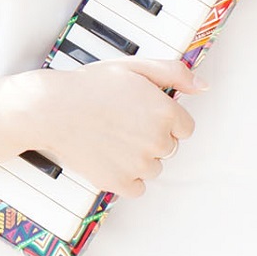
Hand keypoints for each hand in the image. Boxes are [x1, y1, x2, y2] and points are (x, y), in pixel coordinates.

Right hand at [21, 58, 202, 197]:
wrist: (53, 109)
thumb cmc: (91, 85)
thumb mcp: (136, 67)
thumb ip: (175, 74)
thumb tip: (204, 86)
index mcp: (165, 112)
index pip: (185, 127)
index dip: (164, 118)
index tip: (143, 112)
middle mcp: (157, 140)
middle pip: (169, 147)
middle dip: (152, 136)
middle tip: (123, 121)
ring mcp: (139, 165)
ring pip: (154, 168)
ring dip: (140, 158)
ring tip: (113, 138)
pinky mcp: (119, 183)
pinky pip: (137, 188)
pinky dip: (126, 178)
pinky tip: (109, 157)